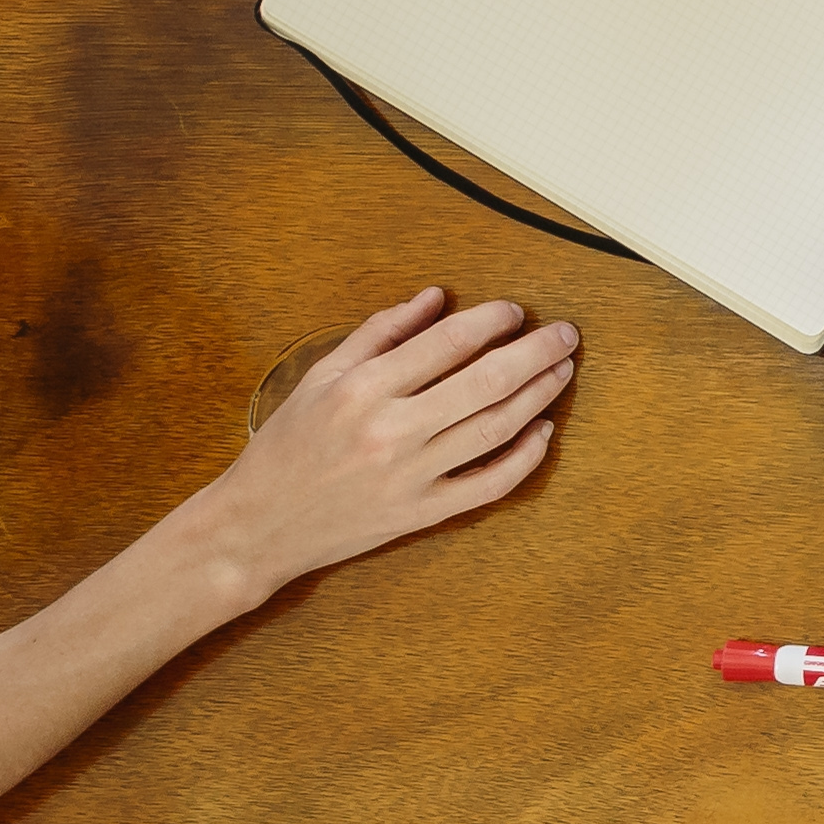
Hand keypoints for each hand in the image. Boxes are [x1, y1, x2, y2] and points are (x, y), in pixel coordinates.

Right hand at [171, 289, 574, 607]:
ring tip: (562, 371)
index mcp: (361, 390)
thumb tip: (435, 297)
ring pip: (495, 429)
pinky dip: (525, 458)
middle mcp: (390, 431)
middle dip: (535, 352)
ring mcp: (410, 476)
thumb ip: (379, 333)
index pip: (447, 342)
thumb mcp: (319, 377)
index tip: (515, 311)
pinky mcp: (422, 513)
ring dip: (538, 396)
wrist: (258, 525)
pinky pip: (490, 485)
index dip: (491, 321)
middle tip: (565, 334)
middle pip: (485, 382)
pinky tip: (543, 432)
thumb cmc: (287, 446)